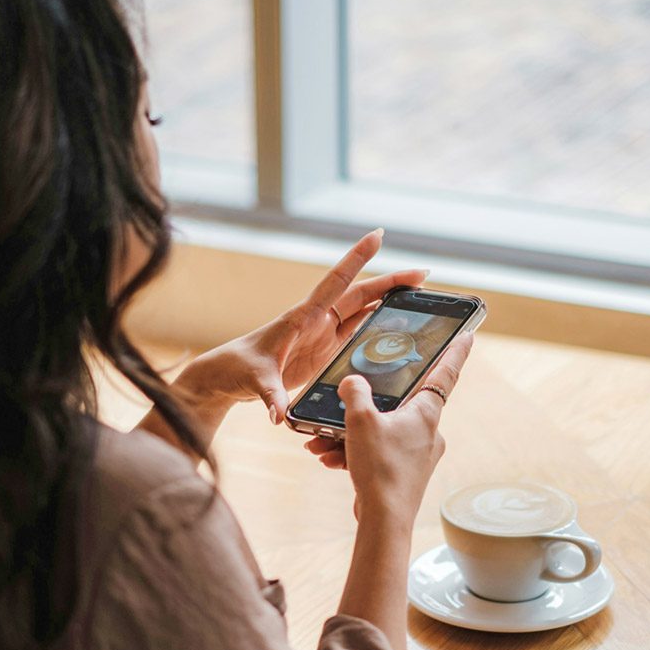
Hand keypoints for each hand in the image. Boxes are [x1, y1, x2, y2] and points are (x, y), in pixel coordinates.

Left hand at [179, 230, 426, 422]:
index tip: (378, 235)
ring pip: (362, 312)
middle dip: (391, 282)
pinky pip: (357, 334)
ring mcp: (323, 335)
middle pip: (360, 295)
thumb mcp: (254, 380)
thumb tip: (279, 415)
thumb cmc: (235, 369)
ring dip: (389, 303)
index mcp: (302, 317)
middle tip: (423, 275)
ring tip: (420, 296)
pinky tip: (399, 328)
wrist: (225, 378)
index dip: (357, 259)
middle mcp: (316, 321)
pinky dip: (378, 327)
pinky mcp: (325, 351)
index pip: (335, 282)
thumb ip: (269, 395)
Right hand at [305, 335, 472, 523]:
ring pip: (381, 432)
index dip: (455, 351)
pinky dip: (355, 453)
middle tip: (342, 406)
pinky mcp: (405, 474)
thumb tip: (352, 382)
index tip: (469, 334)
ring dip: (351, 436)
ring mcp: (418, 455)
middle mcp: (428, 432)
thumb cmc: (380, 468)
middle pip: (398, 405)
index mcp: (426, 413)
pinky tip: (332, 459)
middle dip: (364, 408)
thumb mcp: (360, 420)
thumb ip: (355, 393)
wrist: (384, 520)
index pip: (446, 372)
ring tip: (323, 443)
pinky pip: (378, 453)